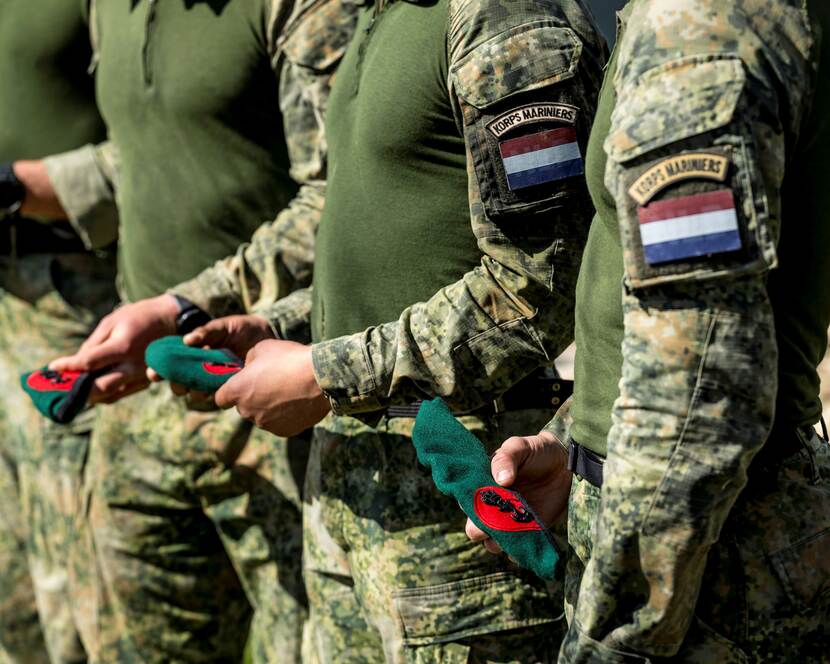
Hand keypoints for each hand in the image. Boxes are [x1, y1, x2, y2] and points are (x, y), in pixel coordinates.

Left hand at [50, 294, 178, 403]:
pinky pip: (120, 393)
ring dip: (89, 395)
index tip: (52, 367)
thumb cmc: (139, 317)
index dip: (67, 366)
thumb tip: (76, 363)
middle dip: (78, 391)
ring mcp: (142, 376)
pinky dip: (104, 392)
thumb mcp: (112, 321)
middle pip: (100, 388)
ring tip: (75, 387)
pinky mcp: (146, 381)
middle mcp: (134, 365)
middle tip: (62, 387)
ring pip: (110, 396)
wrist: (173, 321)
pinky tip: (94, 384)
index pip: (89, 363)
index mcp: (123, 347)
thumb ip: (93, 344)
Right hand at [146, 314, 274, 396]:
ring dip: (192, 391)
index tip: (152, 374)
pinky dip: (212, 394)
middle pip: (180, 379)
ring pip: (196, 390)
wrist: (268, 337)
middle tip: (176, 385)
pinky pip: (217, 395)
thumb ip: (207, 331)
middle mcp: (202, 366)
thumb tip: (188, 340)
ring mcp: (215, 378)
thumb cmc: (243, 328)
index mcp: (196, 350)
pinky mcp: (230, 387)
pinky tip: (211, 391)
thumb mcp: (224, 326)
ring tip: (194, 388)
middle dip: (175, 383)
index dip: (160, 368)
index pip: (172, 361)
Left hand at [214, 339, 329, 435]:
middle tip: (272, 382)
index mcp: (237, 390)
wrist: (319, 377)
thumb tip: (249, 368)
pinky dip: (285, 415)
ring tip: (288, 390)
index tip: (240, 385)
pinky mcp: (283, 431)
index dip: (229, 392)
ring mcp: (265, 424)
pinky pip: (279, 423)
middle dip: (253, 397)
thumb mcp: (263, 348)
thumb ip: (249, 361)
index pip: (220, 399)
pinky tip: (297, 401)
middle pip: (243, 407)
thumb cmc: (289, 358)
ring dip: (269, 406)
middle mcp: (247, 411)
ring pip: (262, 416)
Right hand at [465, 432, 571, 554]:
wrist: (565, 464)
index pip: (466, 502)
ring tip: (517, 528)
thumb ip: (505, 459)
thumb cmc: (535, 451)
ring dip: (501, 541)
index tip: (485, 501)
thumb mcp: (518, 447)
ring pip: (493, 544)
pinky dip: (520, 551)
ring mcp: (509, 522)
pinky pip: (517, 550)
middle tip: (498, 519)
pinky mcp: (528, 533)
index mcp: (482, 486)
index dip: (471, 506)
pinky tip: (529, 538)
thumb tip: (501, 481)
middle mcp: (491, 507)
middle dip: (482, 528)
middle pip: (475, 529)